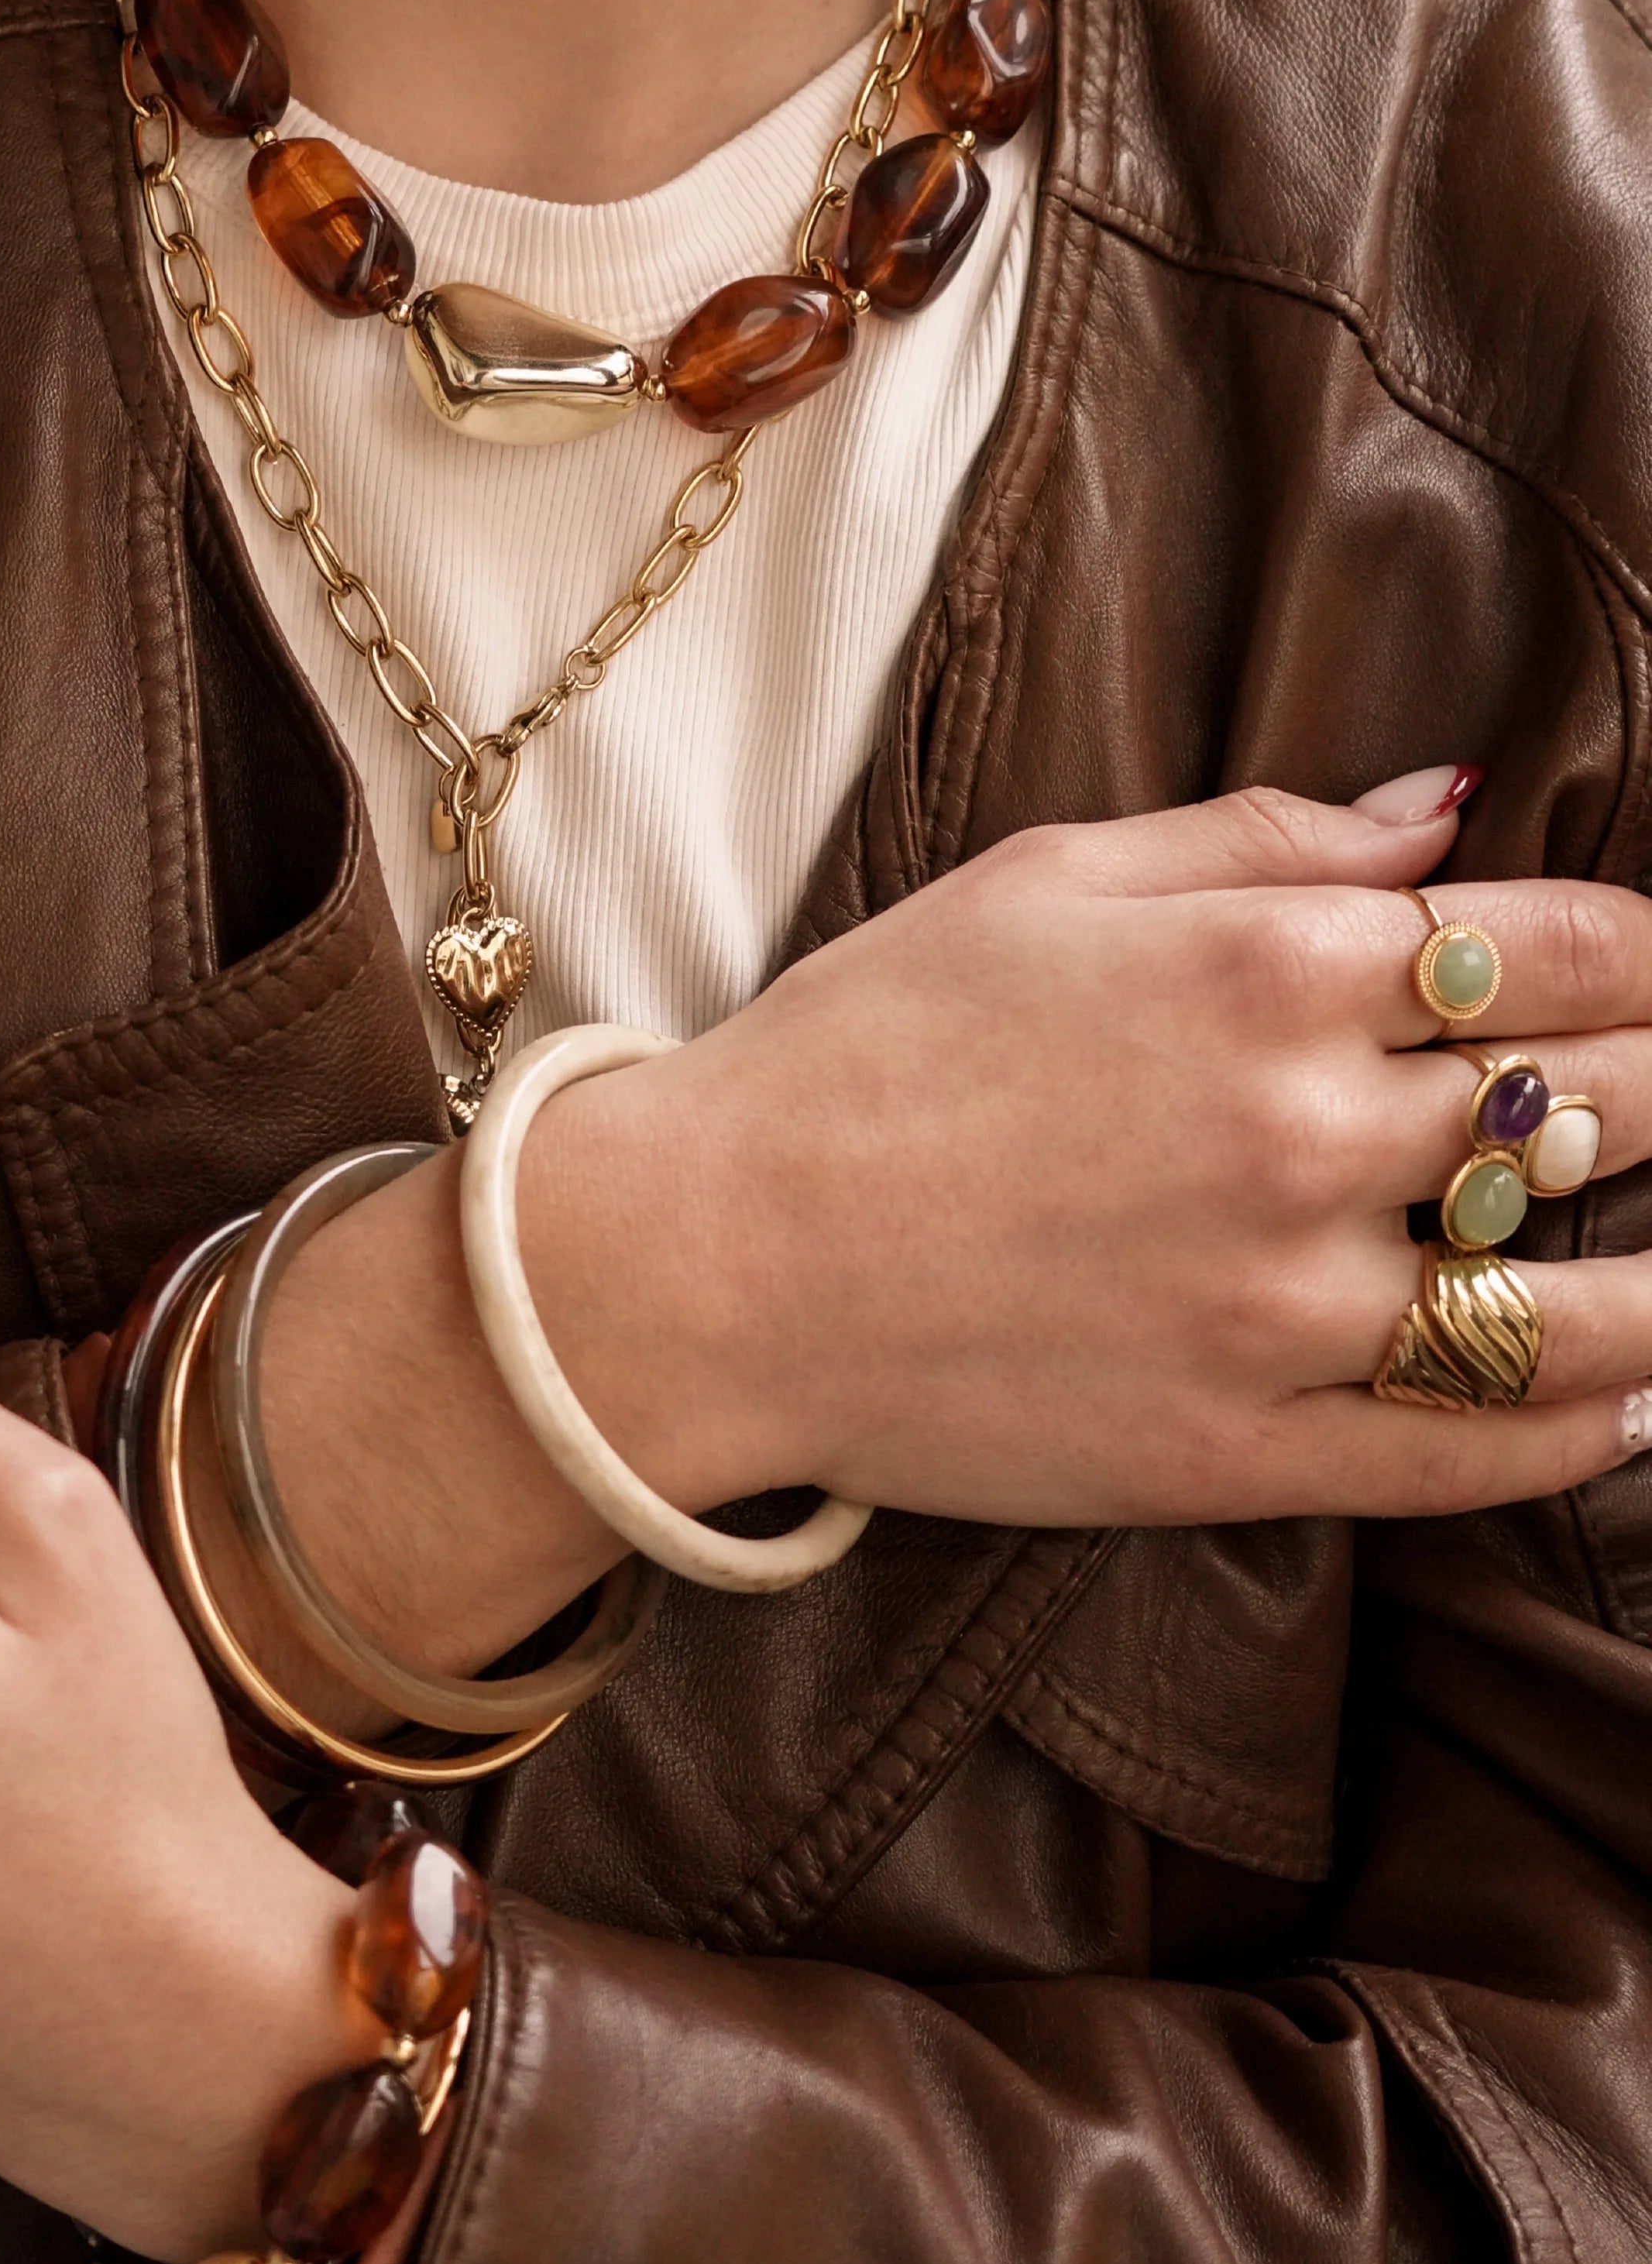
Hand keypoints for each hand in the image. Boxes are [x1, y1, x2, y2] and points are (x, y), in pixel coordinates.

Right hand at [643, 777, 1651, 1521]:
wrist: (705, 1262)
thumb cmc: (853, 1053)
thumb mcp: (1035, 883)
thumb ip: (1261, 837)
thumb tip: (1450, 808)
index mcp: (1266, 967)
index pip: (1573, 944)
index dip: (1642, 953)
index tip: (1641, 974)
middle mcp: (1307, 1134)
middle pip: (1603, 1104)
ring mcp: (1282, 1308)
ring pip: (1579, 1305)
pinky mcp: (1238, 1451)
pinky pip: (1472, 1455)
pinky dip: (1582, 1430)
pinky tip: (1627, 1404)